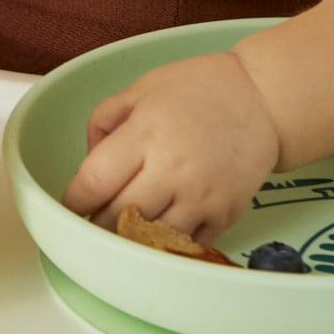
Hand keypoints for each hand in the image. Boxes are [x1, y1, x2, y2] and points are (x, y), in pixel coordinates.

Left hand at [61, 51, 279, 244]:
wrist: (262, 99)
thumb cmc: (198, 89)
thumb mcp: (141, 88)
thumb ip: (104, 121)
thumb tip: (88, 166)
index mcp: (145, 133)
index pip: (94, 181)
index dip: (74, 200)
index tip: (71, 204)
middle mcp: (172, 170)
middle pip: (116, 219)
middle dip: (97, 223)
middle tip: (94, 218)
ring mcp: (200, 197)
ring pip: (148, 240)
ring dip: (130, 238)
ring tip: (124, 227)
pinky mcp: (224, 215)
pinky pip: (182, 245)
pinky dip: (165, 243)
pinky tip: (158, 229)